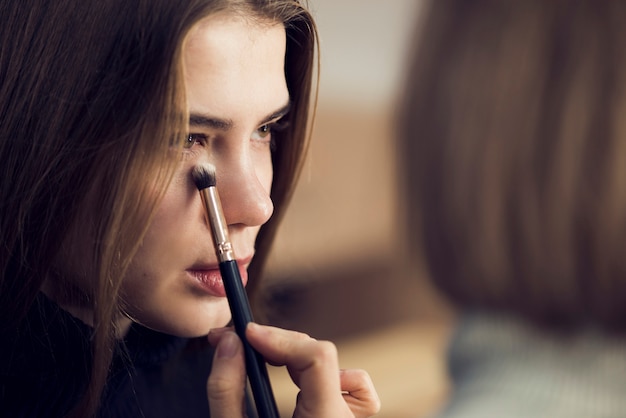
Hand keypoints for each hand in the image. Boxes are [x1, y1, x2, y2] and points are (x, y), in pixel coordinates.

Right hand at [207, 323, 379, 417]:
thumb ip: (227, 388)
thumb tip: (227, 342)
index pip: (318, 358)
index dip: (280, 338)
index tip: (244, 334)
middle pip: (322, 358)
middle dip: (278, 345)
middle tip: (237, 343)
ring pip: (344, 373)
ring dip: (302, 362)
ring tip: (266, 364)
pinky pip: (354, 393)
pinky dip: (327, 381)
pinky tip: (300, 391)